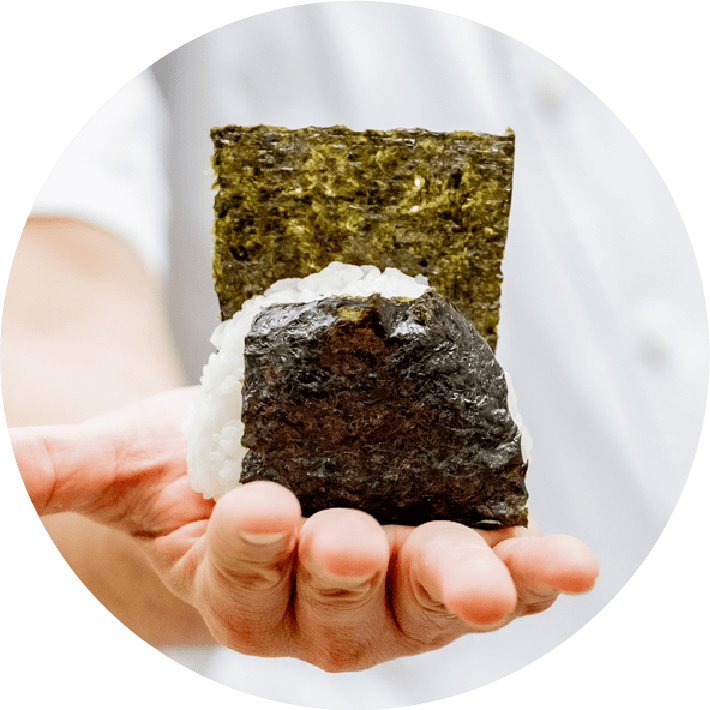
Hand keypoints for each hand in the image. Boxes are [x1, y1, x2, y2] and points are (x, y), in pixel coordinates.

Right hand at [12, 387, 597, 671]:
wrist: (247, 479)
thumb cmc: (188, 473)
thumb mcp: (129, 463)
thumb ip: (66, 468)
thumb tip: (1, 460)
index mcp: (237, 581)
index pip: (240, 576)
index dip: (247, 547)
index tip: (252, 506)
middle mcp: (315, 602)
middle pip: (337, 607)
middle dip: (346, 575)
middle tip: (352, 540)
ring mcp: (387, 587)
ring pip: (421, 599)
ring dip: (462, 587)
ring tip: (504, 577)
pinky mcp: (438, 554)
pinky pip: (489, 570)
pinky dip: (527, 570)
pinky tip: (566, 562)